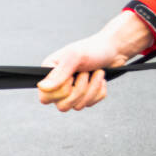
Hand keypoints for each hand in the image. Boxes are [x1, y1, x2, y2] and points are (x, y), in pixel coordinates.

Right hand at [37, 11, 152, 111]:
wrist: (113, 48)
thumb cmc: (92, 49)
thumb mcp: (74, 57)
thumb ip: (58, 74)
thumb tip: (42, 87)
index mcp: (49, 74)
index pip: (45, 97)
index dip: (61, 91)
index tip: (72, 76)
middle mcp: (57, 85)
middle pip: (62, 106)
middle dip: (80, 90)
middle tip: (86, 73)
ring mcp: (71, 92)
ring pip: (77, 106)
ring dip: (92, 89)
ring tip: (97, 73)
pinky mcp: (84, 96)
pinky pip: (90, 104)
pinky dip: (99, 91)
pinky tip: (100, 79)